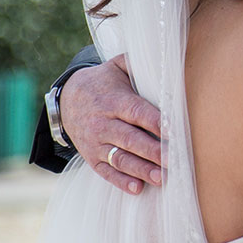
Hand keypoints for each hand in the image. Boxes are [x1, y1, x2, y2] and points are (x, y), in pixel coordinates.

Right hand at [60, 56, 162, 194]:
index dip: (156, 122)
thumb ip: (138, 63)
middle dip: (154, 151)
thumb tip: (163, 54)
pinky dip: (121, 181)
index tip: (174, 131)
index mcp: (114, 101)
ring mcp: (96, 143)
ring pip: (120, 159)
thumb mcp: (117, 67)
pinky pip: (106, 172)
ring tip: (163, 179)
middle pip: (131, 139)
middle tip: (175, 160)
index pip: (137, 112)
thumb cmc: (104, 83)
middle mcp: (103, 123)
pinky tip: (137, 188)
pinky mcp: (92, 158)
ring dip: (142, 170)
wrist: (67, 100)